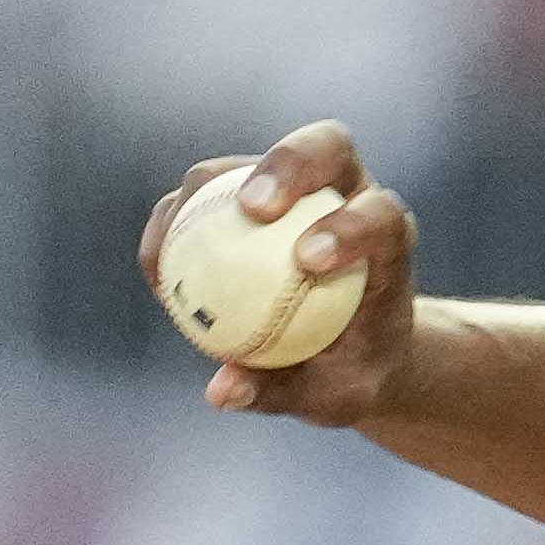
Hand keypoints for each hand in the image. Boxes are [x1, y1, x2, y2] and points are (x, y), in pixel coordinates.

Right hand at [148, 120, 426, 425]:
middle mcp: (347, 195)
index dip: (350, 225)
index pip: (382, 215)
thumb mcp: (331, 397)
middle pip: (328, 146)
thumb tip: (220, 391)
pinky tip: (156, 269)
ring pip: (252, 161)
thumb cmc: (350, 374)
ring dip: (213, 186)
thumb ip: (281, 392)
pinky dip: (175, 223)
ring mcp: (296, 187)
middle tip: (252, 208)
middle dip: (290, 164)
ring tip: (179, 238)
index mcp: (388, 239)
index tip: (307, 260)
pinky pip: (201, 196)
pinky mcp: (244, 193)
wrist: (347, 351)